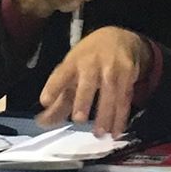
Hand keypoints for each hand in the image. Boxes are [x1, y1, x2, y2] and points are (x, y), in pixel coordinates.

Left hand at [36, 27, 152, 137]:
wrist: (119, 37)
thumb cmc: (89, 59)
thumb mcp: (71, 70)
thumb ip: (58, 97)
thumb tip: (42, 122)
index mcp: (73, 61)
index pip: (61, 73)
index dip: (53, 86)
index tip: (45, 101)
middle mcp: (92, 62)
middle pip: (88, 81)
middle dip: (83, 99)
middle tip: (78, 119)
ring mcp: (112, 67)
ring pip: (109, 92)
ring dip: (105, 114)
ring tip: (98, 134)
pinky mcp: (128, 74)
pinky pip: (124, 98)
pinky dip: (121, 117)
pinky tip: (115, 132)